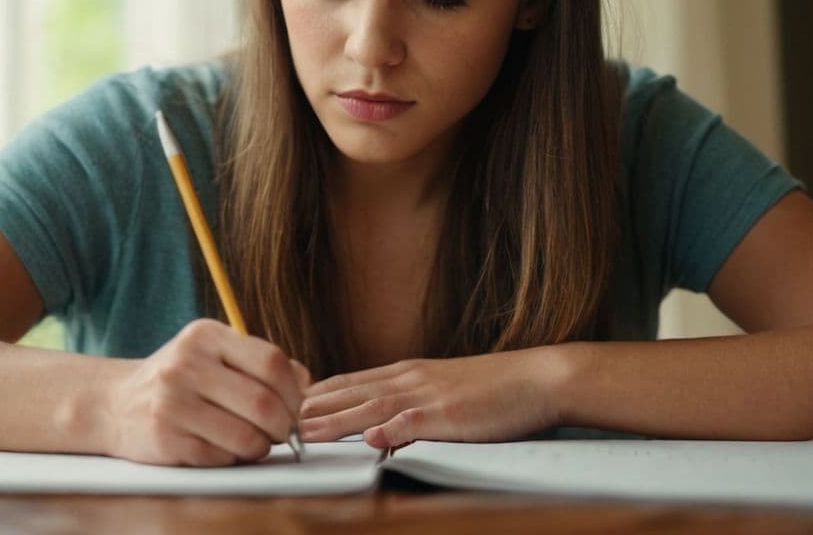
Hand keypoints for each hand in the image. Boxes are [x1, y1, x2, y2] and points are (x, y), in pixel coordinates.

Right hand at [102, 319, 309, 465]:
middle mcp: (186, 364)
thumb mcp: (213, 354)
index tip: (295, 405)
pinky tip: (222, 447)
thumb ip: (258, 362)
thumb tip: (306, 382)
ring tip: (253, 441)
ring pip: (246, 437)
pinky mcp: (165, 439)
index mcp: (205, 335)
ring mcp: (172, 403)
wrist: (114, 403)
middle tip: (281, 431)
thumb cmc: (179, 380)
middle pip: (263, 403)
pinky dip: (232, 458)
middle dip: (283, 425)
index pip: (271, 361)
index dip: (294, 390)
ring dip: (260, 446)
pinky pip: (221, 458)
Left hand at [299, 346, 570, 448]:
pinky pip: (418, 422)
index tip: (284, 402)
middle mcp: (410, 379)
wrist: (539, 377)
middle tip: (274, 418)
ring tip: (303, 432)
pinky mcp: (453, 414)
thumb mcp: (442, 389)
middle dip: (311, 407)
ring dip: (336, 421)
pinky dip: (392, 430)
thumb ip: (409, 402)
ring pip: (372, 407)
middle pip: (349, 393)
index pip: (349, 382)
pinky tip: (371, 439)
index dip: (316, 394)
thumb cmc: (494, 389)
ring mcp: (429, 395)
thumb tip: (378, 419)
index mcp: (406, 373)